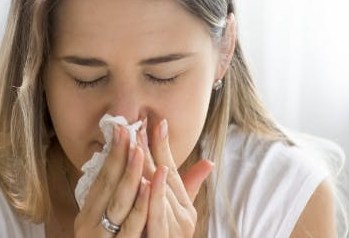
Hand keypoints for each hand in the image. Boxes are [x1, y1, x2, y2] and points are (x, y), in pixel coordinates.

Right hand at [74, 125, 150, 236]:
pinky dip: (140, 206)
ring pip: (118, 202)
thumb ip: (113, 203)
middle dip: (118, 155)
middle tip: (127, 129)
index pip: (101, 179)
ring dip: (130, 174)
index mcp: (88, 214)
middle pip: (107, 185)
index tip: (121, 130)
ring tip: (139, 149)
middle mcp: (90, 223)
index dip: (112, 154)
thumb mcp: (103, 226)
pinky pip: (130, 227)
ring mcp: (101, 236)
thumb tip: (127, 176)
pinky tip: (148, 187)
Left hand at [136, 119, 213, 236]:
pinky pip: (155, 217)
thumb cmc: (172, 236)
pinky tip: (146, 179)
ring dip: (150, 166)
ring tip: (140, 143)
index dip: (164, 145)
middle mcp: (182, 213)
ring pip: (159, 192)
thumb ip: (190, 186)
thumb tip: (208, 162)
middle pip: (165, 175)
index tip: (157, 121)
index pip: (173, 168)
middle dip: (151, 148)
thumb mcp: (181, 212)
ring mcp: (173, 227)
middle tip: (140, 123)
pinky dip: (152, 198)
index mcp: (184, 203)